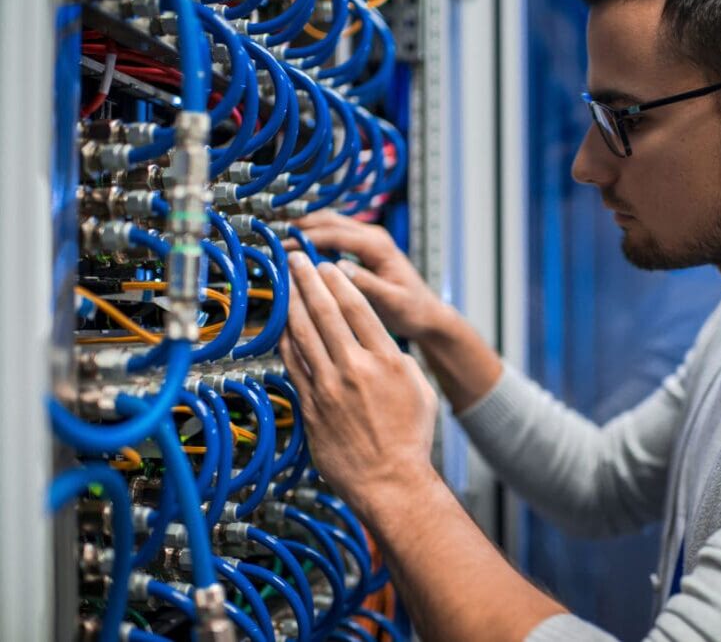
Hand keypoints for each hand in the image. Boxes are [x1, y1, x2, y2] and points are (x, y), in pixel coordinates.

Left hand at [280, 252, 438, 509]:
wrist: (390, 482)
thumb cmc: (409, 440)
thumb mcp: (419, 389)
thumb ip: (398, 360)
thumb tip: (380, 344)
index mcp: (387, 360)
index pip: (358, 308)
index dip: (339, 282)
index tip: (328, 266)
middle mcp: (355, 368)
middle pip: (326, 312)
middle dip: (308, 280)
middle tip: (297, 260)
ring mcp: (329, 387)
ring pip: (304, 333)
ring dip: (292, 303)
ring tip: (284, 283)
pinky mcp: (311, 405)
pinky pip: (293, 364)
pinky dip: (285, 340)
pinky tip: (281, 325)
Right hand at [287, 210, 446, 339]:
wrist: (426, 313)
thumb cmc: (413, 309)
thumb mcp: (392, 301)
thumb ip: (367, 284)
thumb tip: (339, 269)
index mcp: (378, 246)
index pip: (336, 234)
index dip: (307, 238)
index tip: (284, 247)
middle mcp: (373, 236)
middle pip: (329, 221)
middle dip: (300, 227)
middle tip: (272, 239)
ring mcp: (368, 240)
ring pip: (329, 224)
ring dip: (304, 229)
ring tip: (277, 240)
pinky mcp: (362, 248)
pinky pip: (333, 236)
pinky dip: (313, 237)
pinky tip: (296, 249)